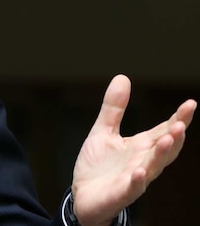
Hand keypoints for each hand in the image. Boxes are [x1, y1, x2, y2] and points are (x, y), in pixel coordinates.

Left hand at [71, 74, 195, 225]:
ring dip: (161, 155)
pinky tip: (139, 172)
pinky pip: (132, 188)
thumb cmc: (98, 166)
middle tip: (180, 124)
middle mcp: (142, 162)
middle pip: (164, 149)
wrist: (83, 196)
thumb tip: (122, 77)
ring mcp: (134, 179)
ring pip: (153, 167)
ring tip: (168, 140)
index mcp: (141, 146)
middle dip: (173, 138)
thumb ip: (114, 108)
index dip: (178, 119)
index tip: (190, 104)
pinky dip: (136, 180)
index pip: (163, 131)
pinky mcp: (121, 193)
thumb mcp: (103, 131)